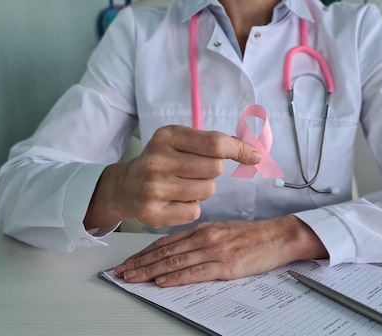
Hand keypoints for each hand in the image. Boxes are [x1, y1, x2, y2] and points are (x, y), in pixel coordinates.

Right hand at [84, 125, 260, 228]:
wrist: (127, 186)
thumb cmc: (163, 161)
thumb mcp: (181, 141)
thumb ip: (213, 143)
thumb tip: (252, 150)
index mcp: (166, 136)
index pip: (215, 143)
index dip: (239, 149)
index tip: (254, 156)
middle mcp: (157, 160)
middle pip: (215, 168)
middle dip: (213, 171)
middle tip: (196, 171)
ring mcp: (153, 188)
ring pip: (207, 191)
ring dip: (203, 190)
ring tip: (184, 186)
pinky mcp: (153, 213)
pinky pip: (194, 212)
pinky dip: (191, 208)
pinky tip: (175, 201)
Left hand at [113, 215, 328, 286]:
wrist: (278, 237)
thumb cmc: (253, 236)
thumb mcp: (222, 232)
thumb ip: (201, 239)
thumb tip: (180, 251)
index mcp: (202, 229)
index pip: (165, 241)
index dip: (144, 252)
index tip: (129, 261)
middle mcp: (204, 237)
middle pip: (164, 251)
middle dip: (140, 263)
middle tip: (121, 271)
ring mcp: (213, 251)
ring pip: (174, 261)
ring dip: (150, 271)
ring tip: (133, 278)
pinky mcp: (225, 265)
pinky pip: (195, 272)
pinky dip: (175, 277)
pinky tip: (162, 281)